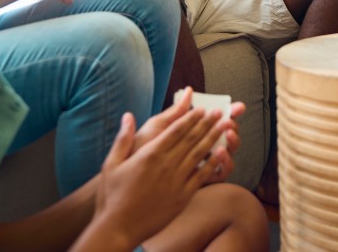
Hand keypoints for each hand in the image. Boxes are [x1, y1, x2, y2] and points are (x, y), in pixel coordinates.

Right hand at [92, 106, 226, 246]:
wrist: (118, 227)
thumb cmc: (112, 196)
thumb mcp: (112, 164)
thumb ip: (123, 138)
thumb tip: (127, 116)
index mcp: (150, 154)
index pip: (176, 130)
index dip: (190, 118)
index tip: (202, 109)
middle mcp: (166, 165)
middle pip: (191, 138)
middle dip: (207, 123)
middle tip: (220, 112)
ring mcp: (176, 181)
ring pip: (199, 154)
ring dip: (213, 138)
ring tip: (225, 127)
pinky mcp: (182, 196)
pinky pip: (202, 176)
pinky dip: (213, 163)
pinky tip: (221, 154)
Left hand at [133, 89, 244, 183]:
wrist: (126, 179)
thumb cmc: (139, 150)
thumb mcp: (157, 127)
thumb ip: (175, 112)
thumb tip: (188, 90)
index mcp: (189, 132)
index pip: (215, 120)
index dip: (230, 112)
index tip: (239, 106)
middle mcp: (198, 147)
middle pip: (226, 135)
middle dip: (233, 127)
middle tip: (230, 122)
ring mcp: (201, 164)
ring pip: (227, 153)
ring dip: (231, 144)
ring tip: (227, 134)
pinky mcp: (199, 180)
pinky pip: (220, 173)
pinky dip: (224, 164)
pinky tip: (220, 154)